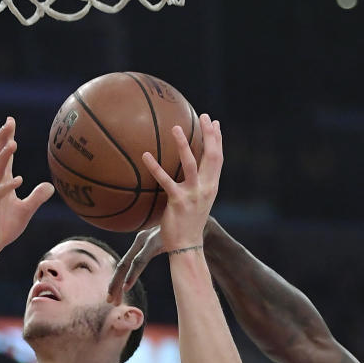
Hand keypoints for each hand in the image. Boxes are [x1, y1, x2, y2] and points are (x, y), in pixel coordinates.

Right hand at [0, 117, 54, 259]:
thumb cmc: (4, 227)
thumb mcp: (26, 211)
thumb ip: (37, 197)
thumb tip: (51, 186)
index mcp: (0, 183)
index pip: (3, 157)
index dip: (6, 139)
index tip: (10, 121)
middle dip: (2, 139)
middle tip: (8, 123)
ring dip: (3, 158)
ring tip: (13, 143)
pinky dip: (7, 187)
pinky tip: (18, 179)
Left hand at [108, 216, 224, 304]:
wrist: (198, 221)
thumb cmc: (185, 234)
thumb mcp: (169, 244)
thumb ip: (160, 252)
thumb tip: (162, 265)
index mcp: (142, 242)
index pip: (126, 263)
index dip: (117, 280)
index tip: (113, 297)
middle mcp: (141, 239)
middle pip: (123, 265)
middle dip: (114, 284)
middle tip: (109, 301)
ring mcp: (147, 239)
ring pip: (127, 264)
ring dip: (118, 283)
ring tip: (113, 298)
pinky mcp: (154, 241)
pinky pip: (140, 261)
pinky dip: (132, 275)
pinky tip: (126, 287)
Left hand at [144, 113, 222, 251]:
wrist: (187, 246)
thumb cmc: (189, 224)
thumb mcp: (197, 202)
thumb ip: (195, 186)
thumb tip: (186, 174)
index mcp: (212, 187)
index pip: (218, 159)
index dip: (218, 140)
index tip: (215, 122)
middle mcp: (206, 188)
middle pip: (211, 156)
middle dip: (209, 135)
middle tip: (203, 116)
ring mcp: (194, 194)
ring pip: (191, 164)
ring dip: (184, 144)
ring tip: (176, 127)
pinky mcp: (178, 201)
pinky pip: (165, 180)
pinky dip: (155, 167)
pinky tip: (145, 155)